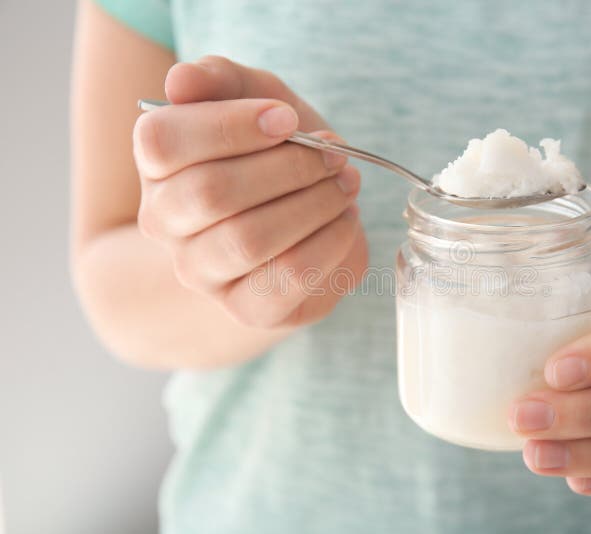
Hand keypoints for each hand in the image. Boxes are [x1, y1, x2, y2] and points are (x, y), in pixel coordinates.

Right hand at [134, 56, 366, 327]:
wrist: (305, 214)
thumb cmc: (274, 151)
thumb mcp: (253, 97)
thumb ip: (219, 79)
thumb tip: (182, 80)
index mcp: (157, 165)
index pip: (163, 141)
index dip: (230, 124)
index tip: (287, 118)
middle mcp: (165, 223)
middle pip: (211, 192)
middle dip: (288, 167)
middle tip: (334, 155)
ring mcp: (202, 272)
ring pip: (250, 239)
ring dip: (314, 203)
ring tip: (345, 184)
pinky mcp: (248, 308)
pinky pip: (287, 278)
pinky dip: (330, 242)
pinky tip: (345, 221)